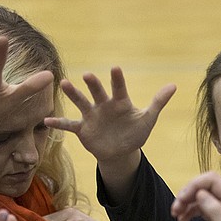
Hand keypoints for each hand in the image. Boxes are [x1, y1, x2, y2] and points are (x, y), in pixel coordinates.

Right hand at [46, 67, 175, 164]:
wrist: (120, 151)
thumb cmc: (134, 132)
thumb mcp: (148, 119)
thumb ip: (158, 102)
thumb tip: (173, 85)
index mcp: (120, 102)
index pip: (119, 88)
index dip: (118, 79)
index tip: (116, 68)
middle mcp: (103, 105)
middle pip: (97, 92)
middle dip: (93, 84)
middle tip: (88, 75)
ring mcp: (91, 116)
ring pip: (81, 103)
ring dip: (73, 94)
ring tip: (64, 84)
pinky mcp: (83, 129)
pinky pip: (69, 125)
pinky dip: (59, 124)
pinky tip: (46, 121)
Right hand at [173, 171, 220, 220]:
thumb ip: (216, 212)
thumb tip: (200, 194)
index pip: (212, 180)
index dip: (194, 185)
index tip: (182, 199)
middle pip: (204, 187)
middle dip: (188, 194)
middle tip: (175, 208)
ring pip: (201, 198)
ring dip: (187, 203)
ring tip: (176, 215)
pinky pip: (202, 209)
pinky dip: (190, 211)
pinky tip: (183, 219)